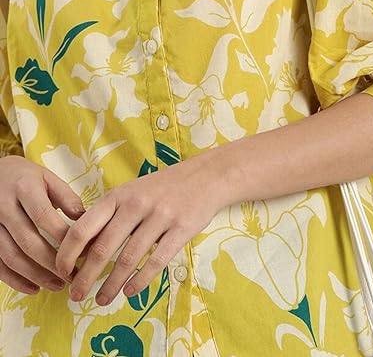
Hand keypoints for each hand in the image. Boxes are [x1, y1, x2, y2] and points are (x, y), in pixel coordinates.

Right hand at [0, 155, 84, 294]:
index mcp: (25, 189)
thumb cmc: (25, 177)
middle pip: (28, 241)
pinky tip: (34, 288)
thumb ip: (66, 197)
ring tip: (58, 285)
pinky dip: (15, 280)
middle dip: (52, 263)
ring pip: (12, 256)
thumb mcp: (47, 178)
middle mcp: (4, 207)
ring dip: (36, 275)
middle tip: (73, 276)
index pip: (44, 217)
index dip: (63, 237)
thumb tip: (85, 220)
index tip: (82, 251)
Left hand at [55, 153, 222, 305]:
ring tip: (102, 300)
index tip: (62, 272)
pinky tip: (130, 291)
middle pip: (103, 248)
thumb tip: (81, 251)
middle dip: (86, 277)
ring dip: (111, 285)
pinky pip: (156, 260)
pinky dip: (140, 280)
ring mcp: (160, 216)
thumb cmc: (162, 188)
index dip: (68, 253)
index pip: (83, 227)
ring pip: (128, 259)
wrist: (206, 176)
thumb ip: (108, 217)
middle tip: (76, 296)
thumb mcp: (130, 193)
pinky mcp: (181, 229)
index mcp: (118, 196)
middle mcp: (136, 204)